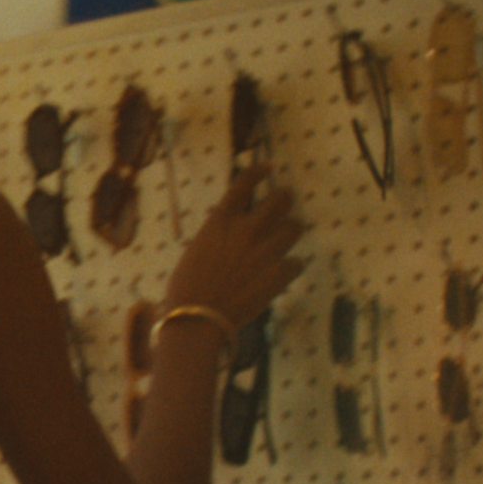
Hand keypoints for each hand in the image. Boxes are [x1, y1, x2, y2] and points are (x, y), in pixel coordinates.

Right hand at [162, 164, 305, 330]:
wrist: (197, 317)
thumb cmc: (186, 286)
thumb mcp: (198, 249)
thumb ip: (220, 235)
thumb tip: (233, 233)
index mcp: (221, 220)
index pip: (244, 183)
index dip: (258, 171)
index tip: (267, 166)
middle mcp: (247, 229)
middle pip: (281, 199)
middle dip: (284, 199)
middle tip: (283, 203)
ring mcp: (266, 251)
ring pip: (295, 227)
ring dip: (291, 230)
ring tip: (286, 237)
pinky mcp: (280, 274)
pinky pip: (297, 262)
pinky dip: (291, 266)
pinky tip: (283, 272)